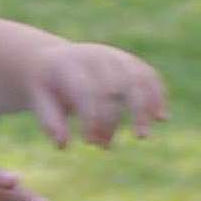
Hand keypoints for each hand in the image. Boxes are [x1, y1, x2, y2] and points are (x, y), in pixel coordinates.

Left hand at [27, 41, 166, 148]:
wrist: (52, 60)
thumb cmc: (46, 86)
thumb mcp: (39, 100)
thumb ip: (50, 121)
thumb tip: (63, 145)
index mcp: (69, 65)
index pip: (87, 91)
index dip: (92, 117)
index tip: (89, 142)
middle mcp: (95, 56)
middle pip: (115, 85)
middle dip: (116, 116)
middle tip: (109, 145)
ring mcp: (114, 56)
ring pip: (137, 77)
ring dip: (145, 107)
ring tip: (144, 136)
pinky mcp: (128, 61)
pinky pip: (148, 75)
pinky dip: (158, 95)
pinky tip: (162, 118)